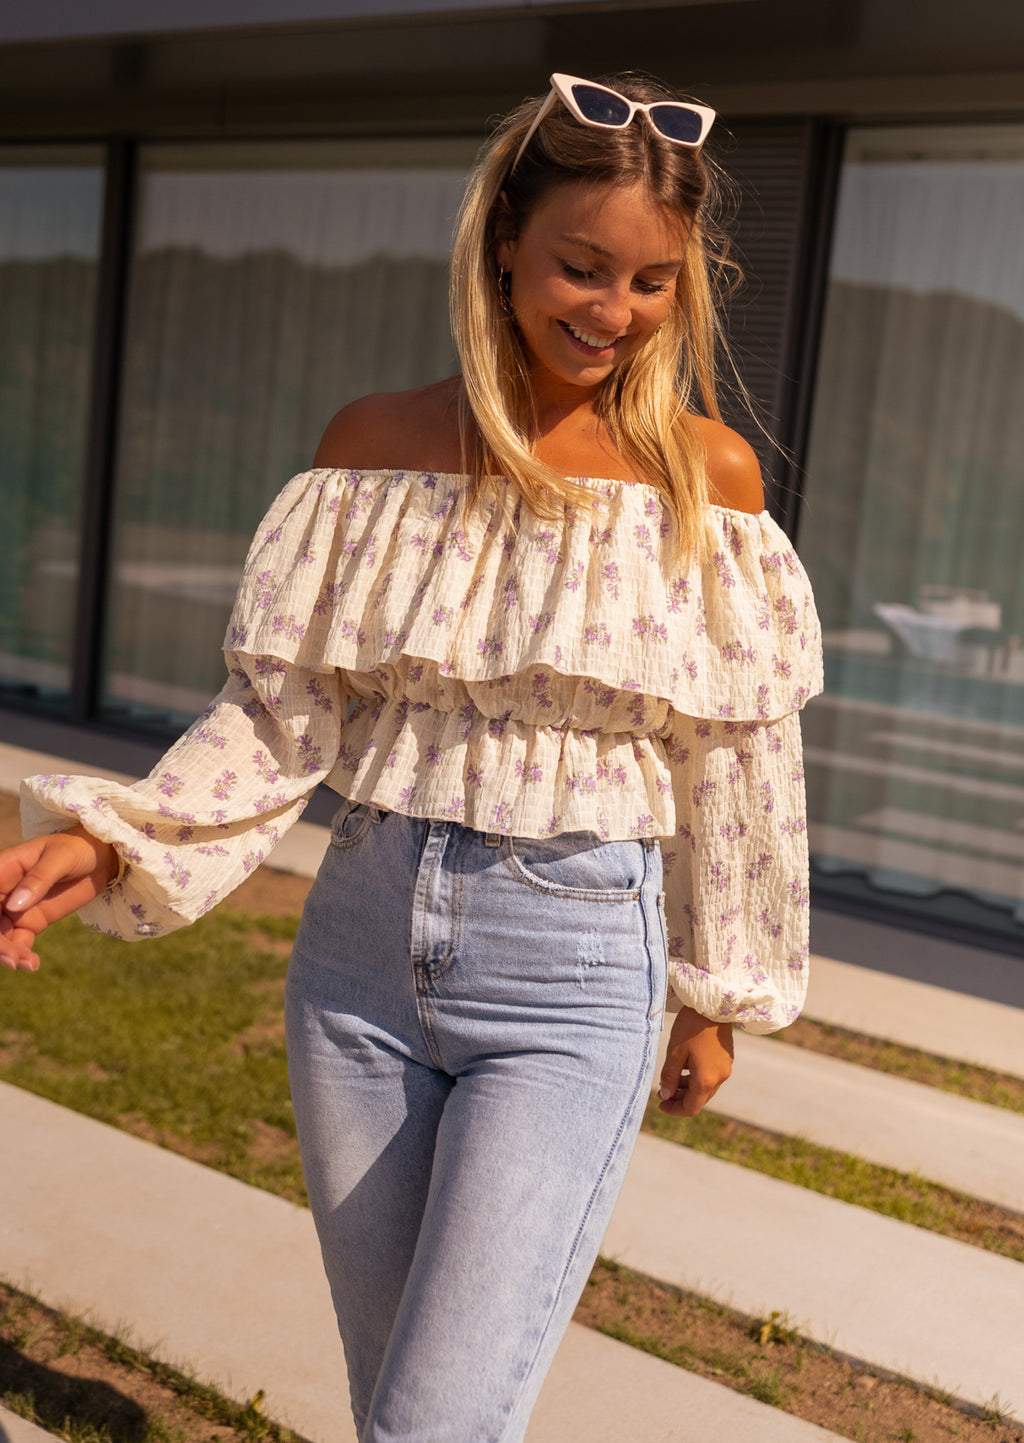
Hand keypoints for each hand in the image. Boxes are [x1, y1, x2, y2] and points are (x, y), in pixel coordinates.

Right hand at [0, 828, 118, 972]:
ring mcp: (15, 909)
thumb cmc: (77, 848)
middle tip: (13, 958)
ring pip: (0, 937)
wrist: (100, 858)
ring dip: (8, 953)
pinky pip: (18, 943)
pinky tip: (32, 964)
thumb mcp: (60, 858)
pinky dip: (21, 956)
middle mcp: (3, 892)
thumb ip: (38, 879)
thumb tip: (13, 905)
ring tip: (26, 963)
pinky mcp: (30, 922)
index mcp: (2, 870)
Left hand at [657, 1006, 733, 1116]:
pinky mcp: (726, 1058)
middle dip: (680, 1099)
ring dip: (688, 1088)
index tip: (660, 1105)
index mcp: (706, 1080)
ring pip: (705, 1087)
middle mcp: (720, 1077)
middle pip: (699, 1099)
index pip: (691, 1108)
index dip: (674, 1110)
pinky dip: (697, 1078)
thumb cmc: (691, 1027)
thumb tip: (665, 1095)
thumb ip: (670, 1076)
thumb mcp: (675, 1052)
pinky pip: (711, 1076)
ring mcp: (725, 1068)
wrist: (714, 1004)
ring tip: (670, 1079)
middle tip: (662, 1092)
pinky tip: (684, 1067)